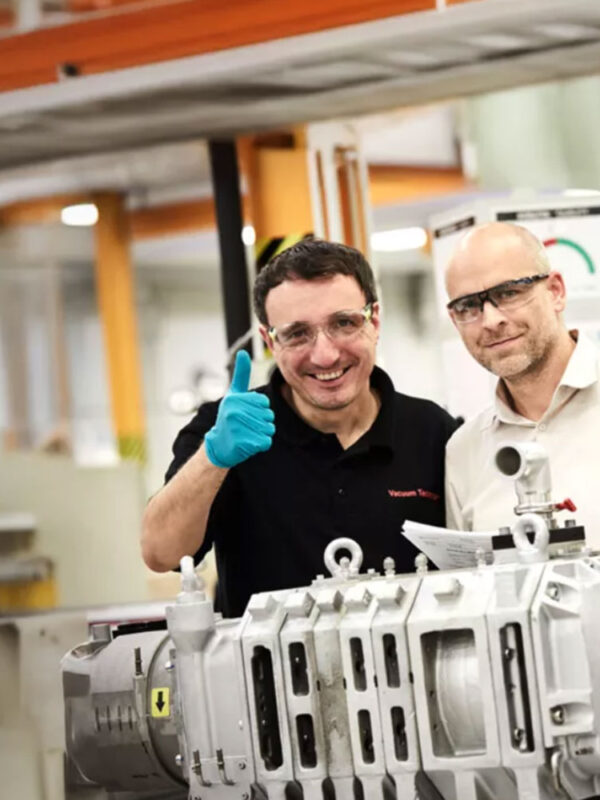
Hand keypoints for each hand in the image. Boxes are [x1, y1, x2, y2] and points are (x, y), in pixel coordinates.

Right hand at [204, 350, 274, 468]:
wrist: (218, 445)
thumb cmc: (229, 416)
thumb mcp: (233, 393)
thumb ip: (241, 374)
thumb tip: (243, 352)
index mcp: (234, 399)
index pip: (265, 403)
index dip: (260, 409)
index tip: (246, 413)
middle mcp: (234, 413)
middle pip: (268, 416)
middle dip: (262, 422)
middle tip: (247, 425)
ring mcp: (238, 429)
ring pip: (269, 429)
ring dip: (262, 433)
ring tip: (248, 433)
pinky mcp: (244, 444)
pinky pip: (266, 442)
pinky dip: (261, 444)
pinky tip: (249, 443)